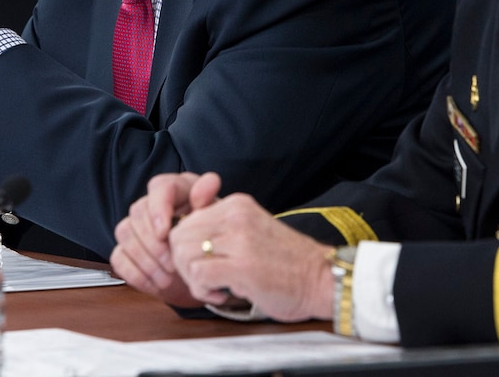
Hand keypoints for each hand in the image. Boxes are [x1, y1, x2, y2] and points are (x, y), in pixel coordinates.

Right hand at [112, 172, 218, 306]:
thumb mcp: (215, 221)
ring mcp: (136, 226)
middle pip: (138, 212)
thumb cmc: (208, 238)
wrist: (201, 267)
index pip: (160, 187)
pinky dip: (137, 274)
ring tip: (168, 277)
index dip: (158, 208)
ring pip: (125, 232)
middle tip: (173, 263)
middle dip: (154, 242)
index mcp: (177, 190)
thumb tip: (209, 183)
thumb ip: (210, 200)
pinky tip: (157, 284)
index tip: (164, 233)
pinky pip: (118, 257)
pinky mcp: (126, 249)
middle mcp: (152, 204)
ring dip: (146, 259)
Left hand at [167, 192, 334, 322]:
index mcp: (236, 204)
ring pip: (184, 255)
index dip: (185, 249)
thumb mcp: (250, 231)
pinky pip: (198, 275)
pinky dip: (203, 290)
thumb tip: (180, 239)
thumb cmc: (285, 262)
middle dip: (184, 264)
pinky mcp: (242, 266)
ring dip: (193, 279)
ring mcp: (239, 239)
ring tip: (214, 287)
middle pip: (179, 238)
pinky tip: (221, 293)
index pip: (185, 221)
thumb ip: (219, 229)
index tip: (202, 263)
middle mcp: (235, 215)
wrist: (320, 278)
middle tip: (204, 279)